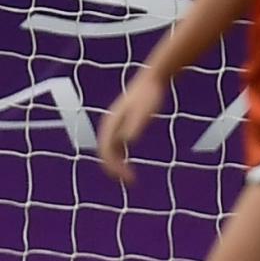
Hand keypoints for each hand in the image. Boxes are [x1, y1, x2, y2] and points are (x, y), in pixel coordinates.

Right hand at [98, 70, 167, 185]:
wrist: (153, 79)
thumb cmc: (150, 94)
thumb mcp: (144, 110)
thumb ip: (135, 125)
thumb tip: (127, 141)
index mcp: (111, 124)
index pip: (106, 151)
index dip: (115, 167)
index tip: (128, 178)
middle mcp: (108, 126)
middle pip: (105, 153)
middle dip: (114, 169)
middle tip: (130, 182)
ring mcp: (114, 125)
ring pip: (109, 150)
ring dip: (116, 165)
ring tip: (129, 178)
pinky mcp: (122, 124)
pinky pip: (115, 146)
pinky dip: (119, 157)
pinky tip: (129, 164)